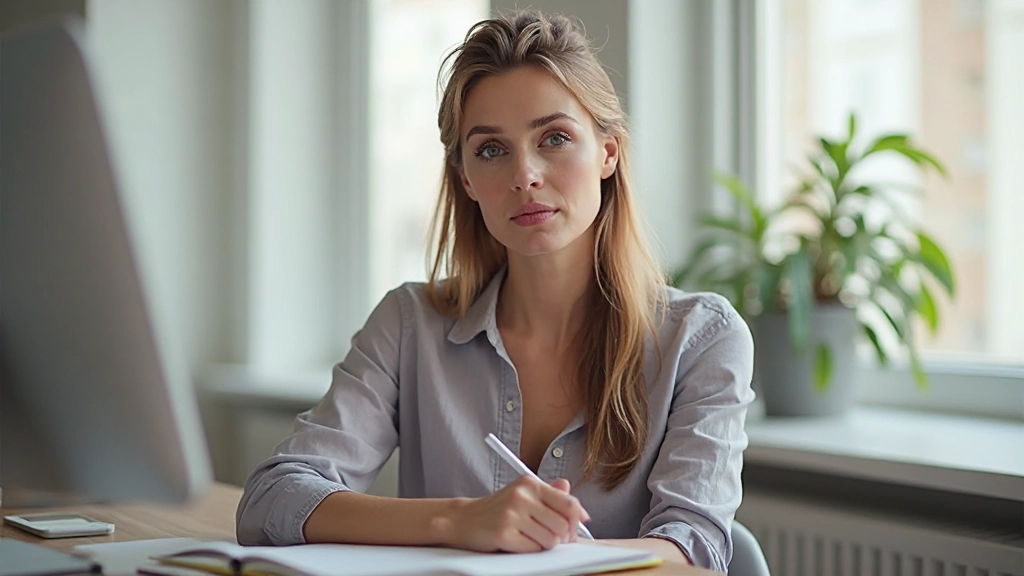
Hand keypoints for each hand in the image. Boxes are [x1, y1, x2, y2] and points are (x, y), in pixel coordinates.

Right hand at [441, 476, 590, 552]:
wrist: (464, 519)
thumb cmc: (498, 509)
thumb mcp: (525, 495)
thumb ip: (553, 497)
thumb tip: (581, 511)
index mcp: (531, 484)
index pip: (570, 503)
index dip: (577, 521)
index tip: (573, 530)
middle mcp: (522, 495)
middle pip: (563, 525)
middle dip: (560, 537)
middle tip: (549, 538)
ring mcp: (512, 514)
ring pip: (551, 540)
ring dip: (544, 545)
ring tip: (530, 539)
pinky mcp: (503, 533)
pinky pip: (533, 549)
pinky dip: (529, 550)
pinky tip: (518, 542)